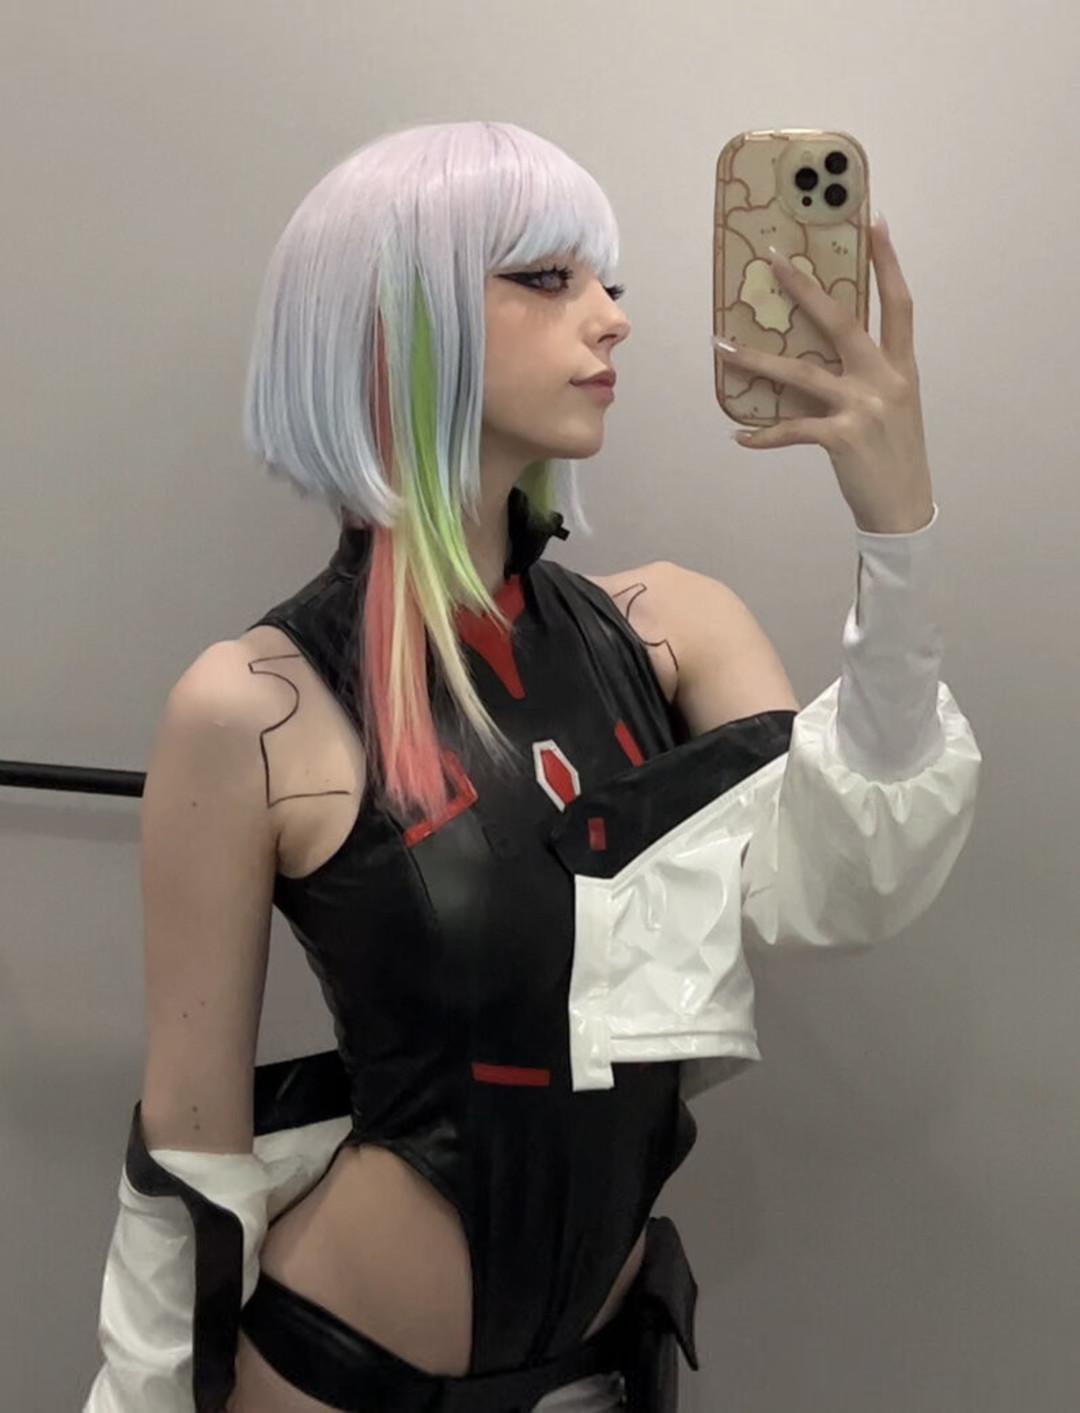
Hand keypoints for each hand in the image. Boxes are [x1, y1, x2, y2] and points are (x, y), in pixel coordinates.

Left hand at [715, 215, 934, 534]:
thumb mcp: (892, 408)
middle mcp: (886, 379)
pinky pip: (792, 428)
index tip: (875, 222)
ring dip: (757, 360)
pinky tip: (741, 438)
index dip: (889, 262)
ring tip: (721, 347)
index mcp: (902, 367)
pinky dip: (765, 434)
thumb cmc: (893, 456)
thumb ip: (866, 377)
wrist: (904, 508)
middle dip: (805, 288)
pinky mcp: (842, 438)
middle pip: (841, 321)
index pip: (899, 303)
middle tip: (773, 259)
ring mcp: (864, 407)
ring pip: (801, 372)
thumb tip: (818, 358)